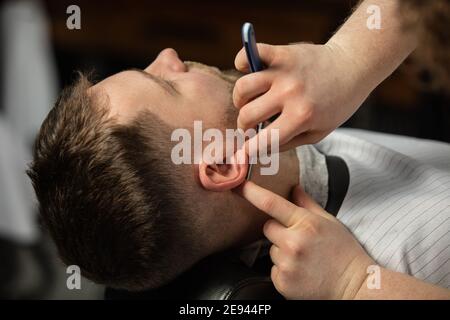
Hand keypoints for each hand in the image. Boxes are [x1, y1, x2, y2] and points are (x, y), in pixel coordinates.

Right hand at [233, 42, 371, 152]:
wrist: (352, 67)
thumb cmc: (336, 105)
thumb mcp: (318, 133)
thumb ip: (287, 143)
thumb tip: (258, 148)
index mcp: (301, 116)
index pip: (264, 140)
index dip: (250, 150)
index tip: (245, 152)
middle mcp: (290, 93)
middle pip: (247, 115)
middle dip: (244, 126)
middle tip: (252, 125)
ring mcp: (284, 72)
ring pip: (243, 88)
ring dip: (241, 100)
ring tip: (249, 101)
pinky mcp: (281, 53)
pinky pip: (249, 53)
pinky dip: (242, 61)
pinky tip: (247, 70)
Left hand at [237, 181, 374, 298]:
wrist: (354, 287)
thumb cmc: (343, 251)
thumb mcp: (329, 222)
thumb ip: (307, 204)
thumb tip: (294, 187)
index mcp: (306, 224)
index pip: (271, 203)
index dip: (251, 192)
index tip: (238, 185)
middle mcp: (293, 243)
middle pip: (267, 228)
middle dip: (278, 230)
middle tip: (299, 239)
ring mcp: (287, 264)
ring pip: (271, 250)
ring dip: (282, 251)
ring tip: (304, 258)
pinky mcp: (282, 282)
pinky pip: (273, 268)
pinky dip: (283, 269)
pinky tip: (301, 271)